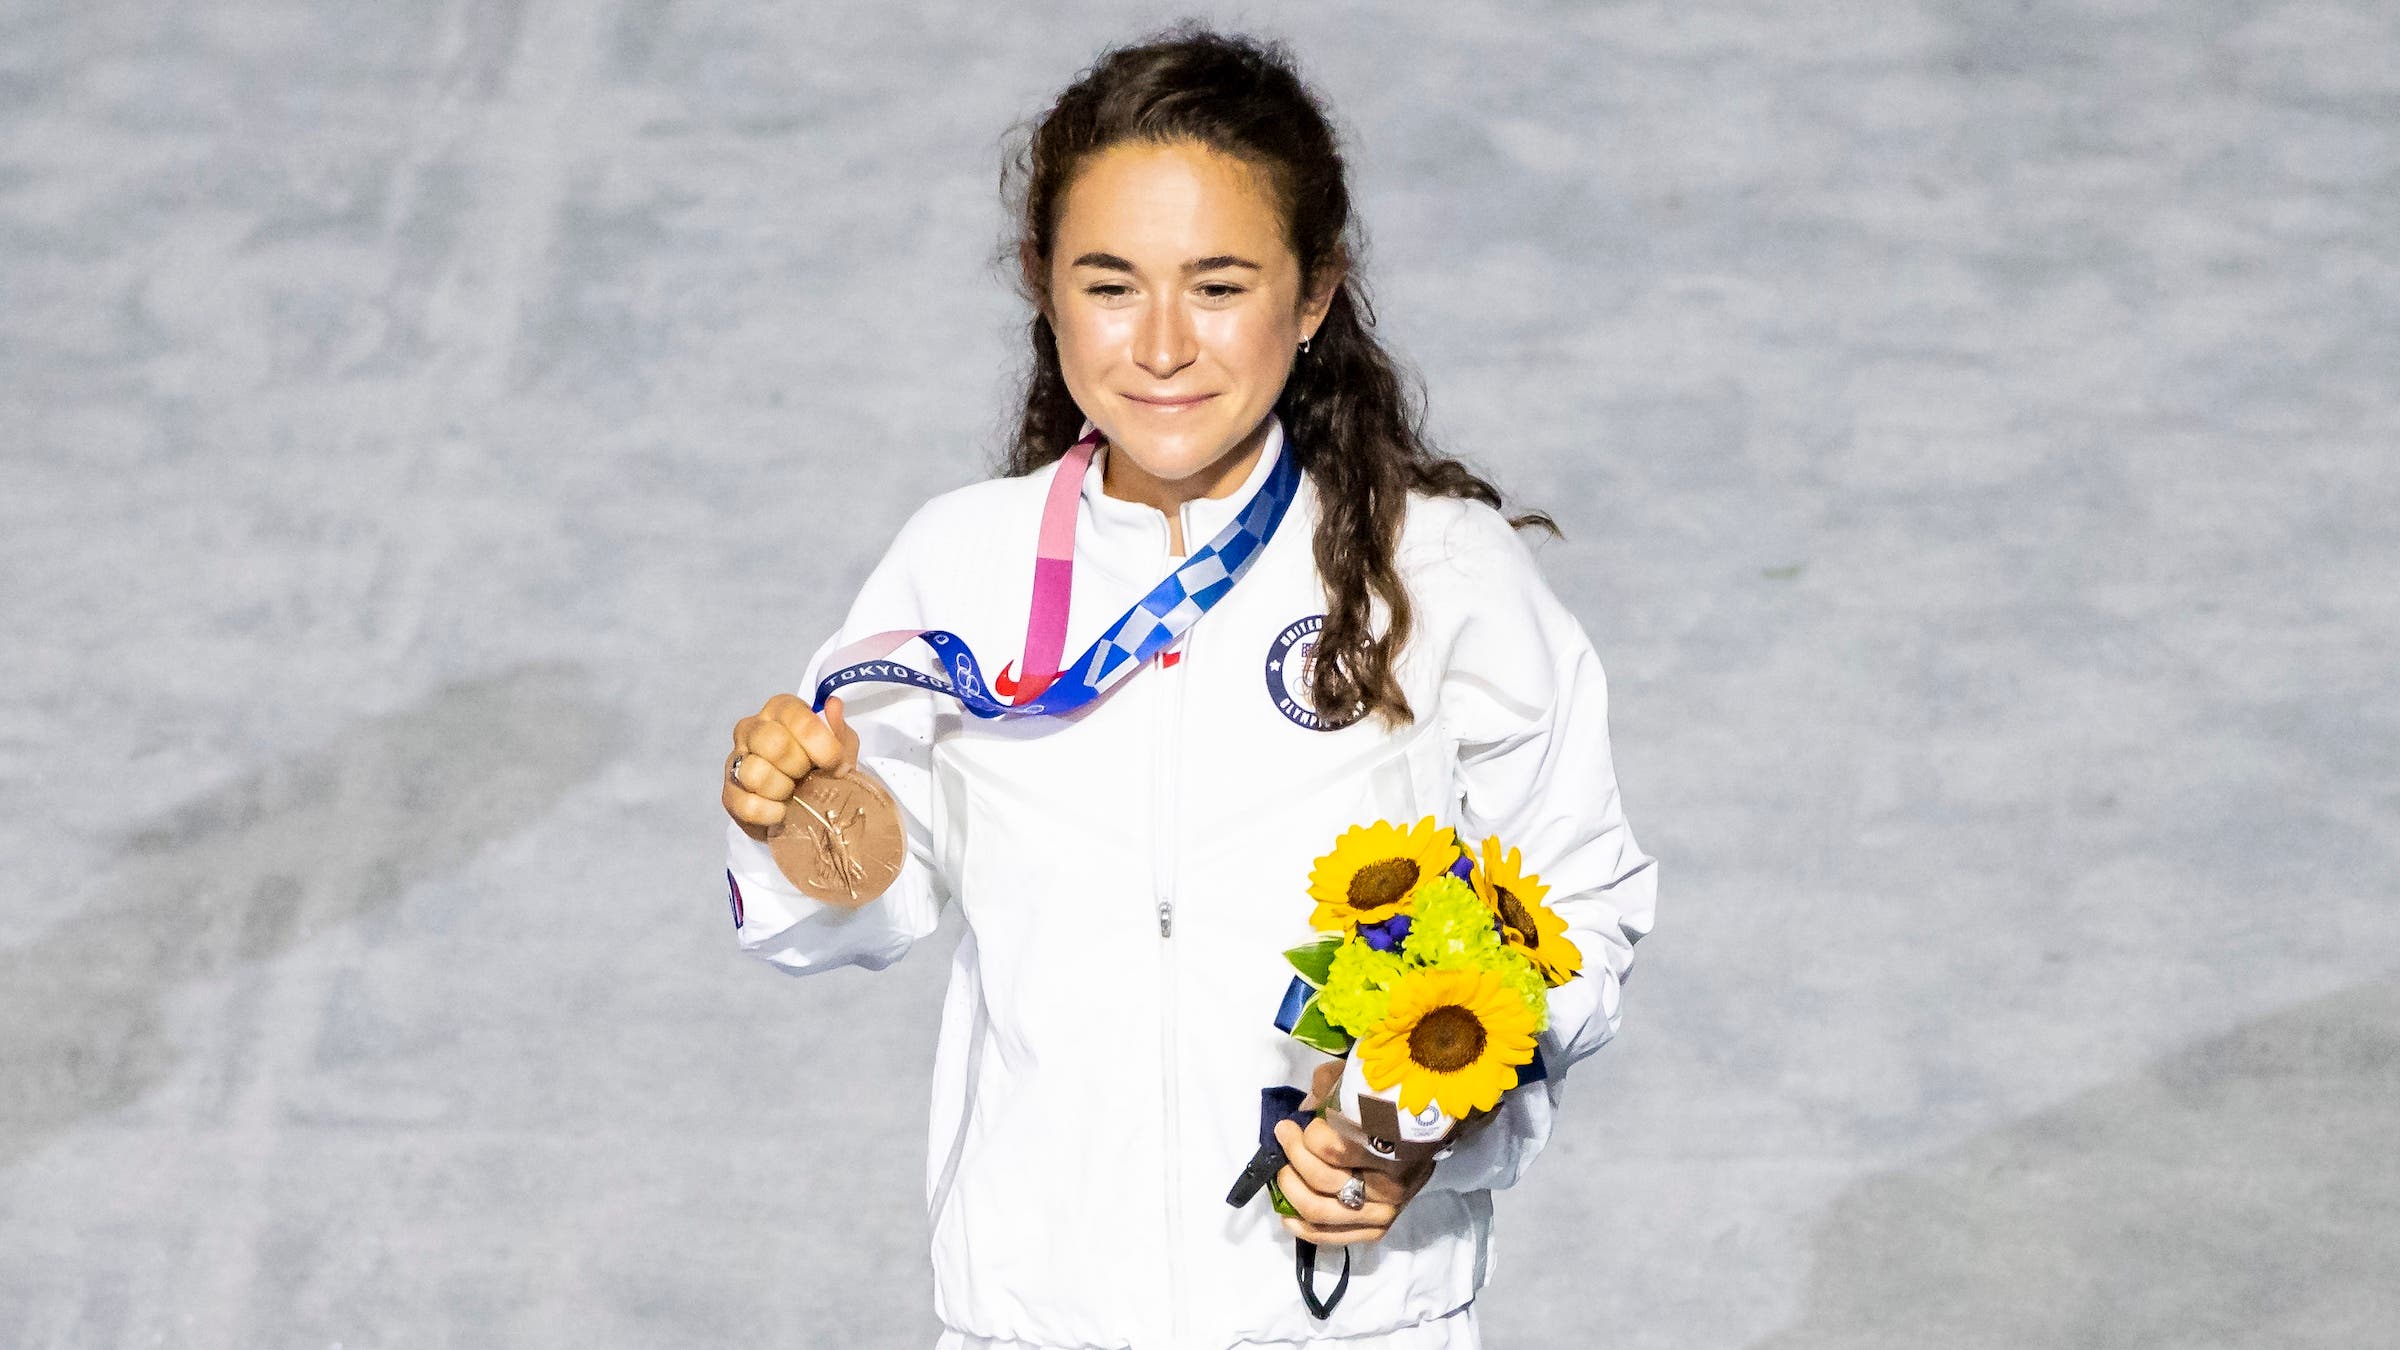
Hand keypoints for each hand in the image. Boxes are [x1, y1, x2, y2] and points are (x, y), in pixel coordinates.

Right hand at [723, 693, 858, 840]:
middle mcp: (753, 728)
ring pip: (755, 773)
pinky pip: (747, 804)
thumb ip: (839, 730)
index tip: (835, 764)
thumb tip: (833, 705)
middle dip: (799, 767)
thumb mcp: (841, 750)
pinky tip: (781, 812)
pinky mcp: (729, 793)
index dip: (820, 743)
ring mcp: (737, 760)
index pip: (794, 715)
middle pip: (772, 743)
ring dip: (782, 790)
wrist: (808, 810)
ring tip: (793, 794)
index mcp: (781, 710)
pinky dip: (770, 813)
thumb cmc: (822, 770)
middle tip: (808, 777)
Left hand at [1272, 1060, 1435, 1245]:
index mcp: (1390, 1145)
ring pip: (1321, 1210)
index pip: (1332, 1149)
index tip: (1301, 1121)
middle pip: (1323, 1179)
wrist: (1430, 1137)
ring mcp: (1384, 1211)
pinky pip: (1332, 1237)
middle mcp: (1389, 1184)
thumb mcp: (1364, 1083)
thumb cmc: (1392, 1105)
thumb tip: (1302, 1111)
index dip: (1308, 1134)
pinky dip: (1303, 1228)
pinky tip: (1287, 1214)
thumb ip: (1330, 1088)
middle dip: (1293, 1155)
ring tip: (1282, 1170)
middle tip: (1284, 1134)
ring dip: (1291, 1190)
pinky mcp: (1378, 1229)